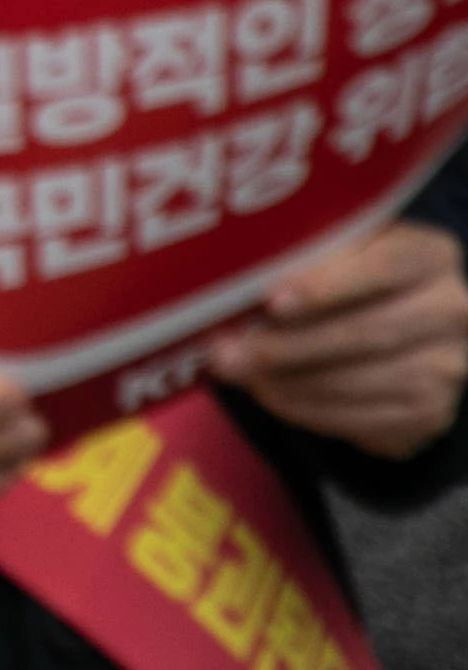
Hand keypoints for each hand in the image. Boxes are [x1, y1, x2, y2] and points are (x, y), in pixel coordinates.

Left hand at [210, 222, 467, 458]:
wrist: (400, 331)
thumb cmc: (348, 276)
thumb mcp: (335, 250)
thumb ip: (302, 259)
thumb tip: (232, 289)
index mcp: (429, 256)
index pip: (383, 267)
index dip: (326, 286)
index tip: (272, 302)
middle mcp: (451, 311)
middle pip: (365, 333)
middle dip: (285, 347)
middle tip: (225, 355)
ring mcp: (448, 368)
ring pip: (359, 381)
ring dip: (288, 383)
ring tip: (238, 375)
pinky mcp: (431, 414)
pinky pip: (362, 419)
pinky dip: (307, 410)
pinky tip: (270, 397)